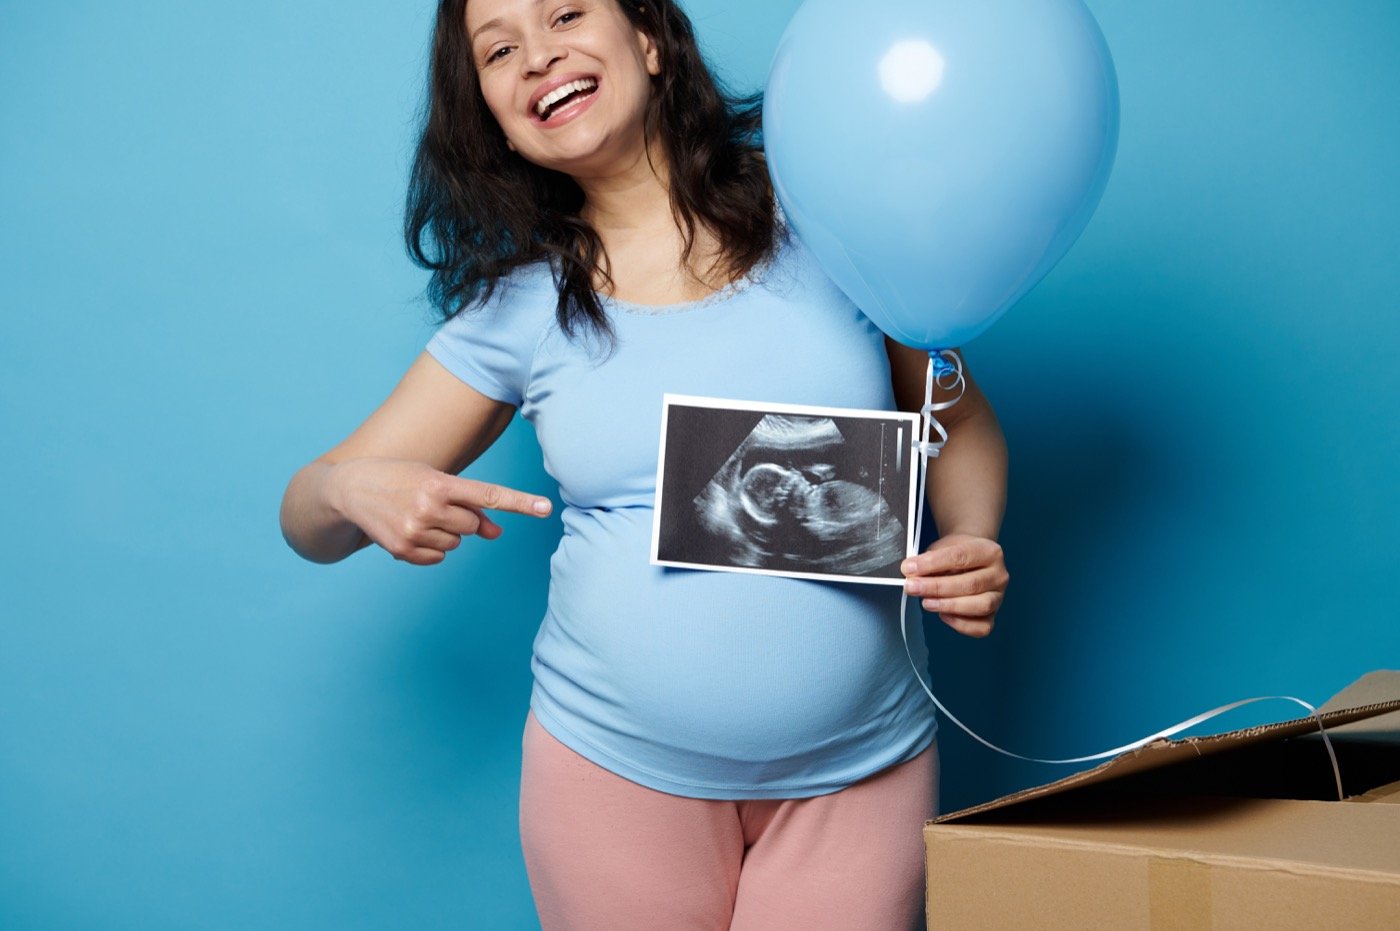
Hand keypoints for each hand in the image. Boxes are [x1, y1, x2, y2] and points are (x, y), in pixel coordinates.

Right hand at [330, 458, 551, 565]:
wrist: (349, 489)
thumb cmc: (400, 479)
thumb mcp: (433, 481)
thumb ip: (469, 504)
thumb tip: (497, 532)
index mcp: (439, 483)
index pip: (489, 494)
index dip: (520, 502)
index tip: (546, 508)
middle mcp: (429, 507)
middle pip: (474, 525)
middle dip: (463, 518)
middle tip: (435, 505)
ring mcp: (415, 531)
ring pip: (458, 542)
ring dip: (446, 533)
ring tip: (417, 515)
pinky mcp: (403, 551)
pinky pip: (439, 557)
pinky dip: (432, 547)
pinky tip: (410, 531)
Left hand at [901, 534, 1008, 637]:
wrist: (972, 559)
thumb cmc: (957, 554)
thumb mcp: (943, 548)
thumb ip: (929, 560)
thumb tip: (912, 574)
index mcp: (989, 551)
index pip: (960, 557)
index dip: (932, 564)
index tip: (909, 568)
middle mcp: (999, 575)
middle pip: (970, 584)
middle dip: (936, 587)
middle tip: (912, 587)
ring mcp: (999, 597)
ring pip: (979, 606)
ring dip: (948, 605)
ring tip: (926, 602)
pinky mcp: (993, 616)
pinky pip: (982, 627)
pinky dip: (961, 624)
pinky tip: (943, 615)